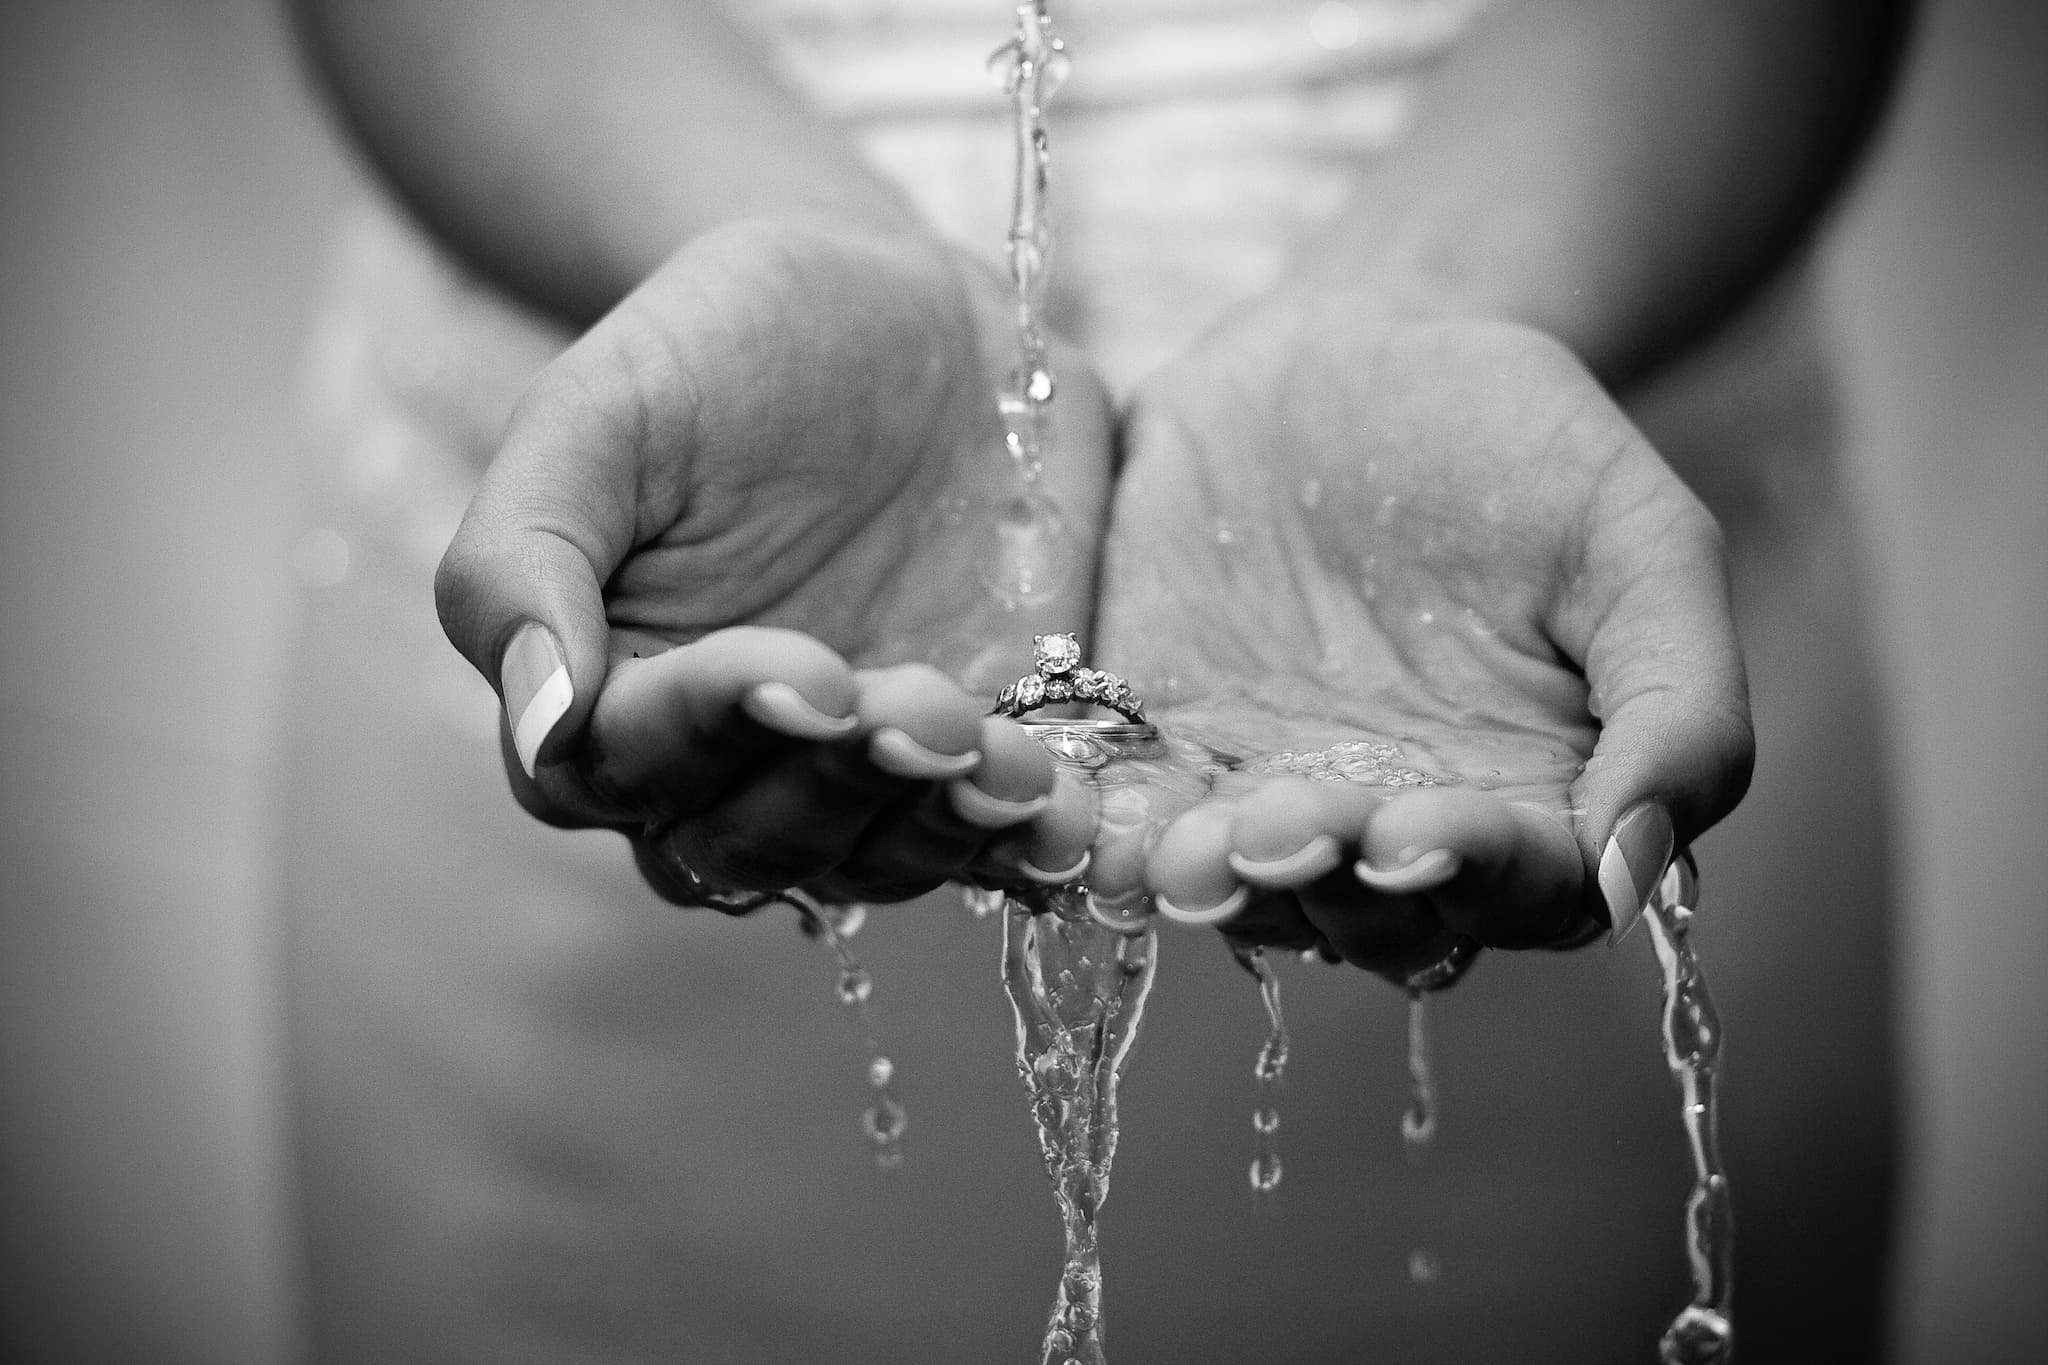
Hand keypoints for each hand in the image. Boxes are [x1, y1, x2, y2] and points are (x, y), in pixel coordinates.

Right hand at [435, 218, 1107, 904]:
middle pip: (754, 840)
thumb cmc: (713, 349)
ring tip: (1007, 757)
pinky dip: (1030, 841)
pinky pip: (994, 836)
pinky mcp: (978, 754)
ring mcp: (859, 768)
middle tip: (920, 706)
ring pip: (875, 858)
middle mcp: (728, 758)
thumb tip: (536, 721)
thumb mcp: (594, 411)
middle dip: (839, 785)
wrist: (891, 307)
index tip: (799, 666)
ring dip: (939, 824)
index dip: (708, 732)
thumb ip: (521, 560)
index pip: (622, 769)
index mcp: (611, 688)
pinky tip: (1071, 811)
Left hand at [1089, 289, 1751, 978]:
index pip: (1515, 895)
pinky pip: (1122, 815)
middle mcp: (1393, 830)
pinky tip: (1079, 816)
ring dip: (1210, 885)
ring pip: (1239, 891)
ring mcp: (1262, 798)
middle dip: (1325, 887)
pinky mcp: (1150, 745)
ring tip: (1183, 850)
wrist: (1361, 355)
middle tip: (1283, 826)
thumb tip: (1641, 879)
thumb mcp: (1642, 545)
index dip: (1472, 876)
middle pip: (1366, 918)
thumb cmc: (1526, 450)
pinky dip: (1097, 833)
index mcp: (1532, 809)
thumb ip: (1679, 707)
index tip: (1423, 826)